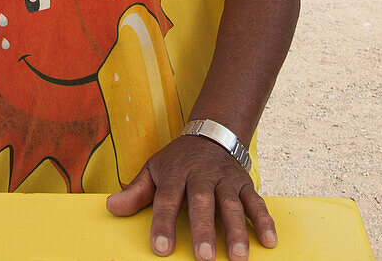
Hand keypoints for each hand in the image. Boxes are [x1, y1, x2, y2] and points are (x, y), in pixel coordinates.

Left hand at [106, 135, 276, 260]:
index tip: (161, 248)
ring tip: (238, 257)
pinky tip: (269, 242)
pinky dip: (264, 221)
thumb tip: (111, 206)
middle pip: (202, 202)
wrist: (211, 133)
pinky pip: (256, 202)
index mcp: (175, 173)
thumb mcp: (154, 168)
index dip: (163, 223)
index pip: (167, 199)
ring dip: (237, 230)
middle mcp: (202, 176)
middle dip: (203, 230)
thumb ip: (136, 191)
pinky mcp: (244, 184)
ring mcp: (225, 180)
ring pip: (231, 204)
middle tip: (204, 257)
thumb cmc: (178, 160)